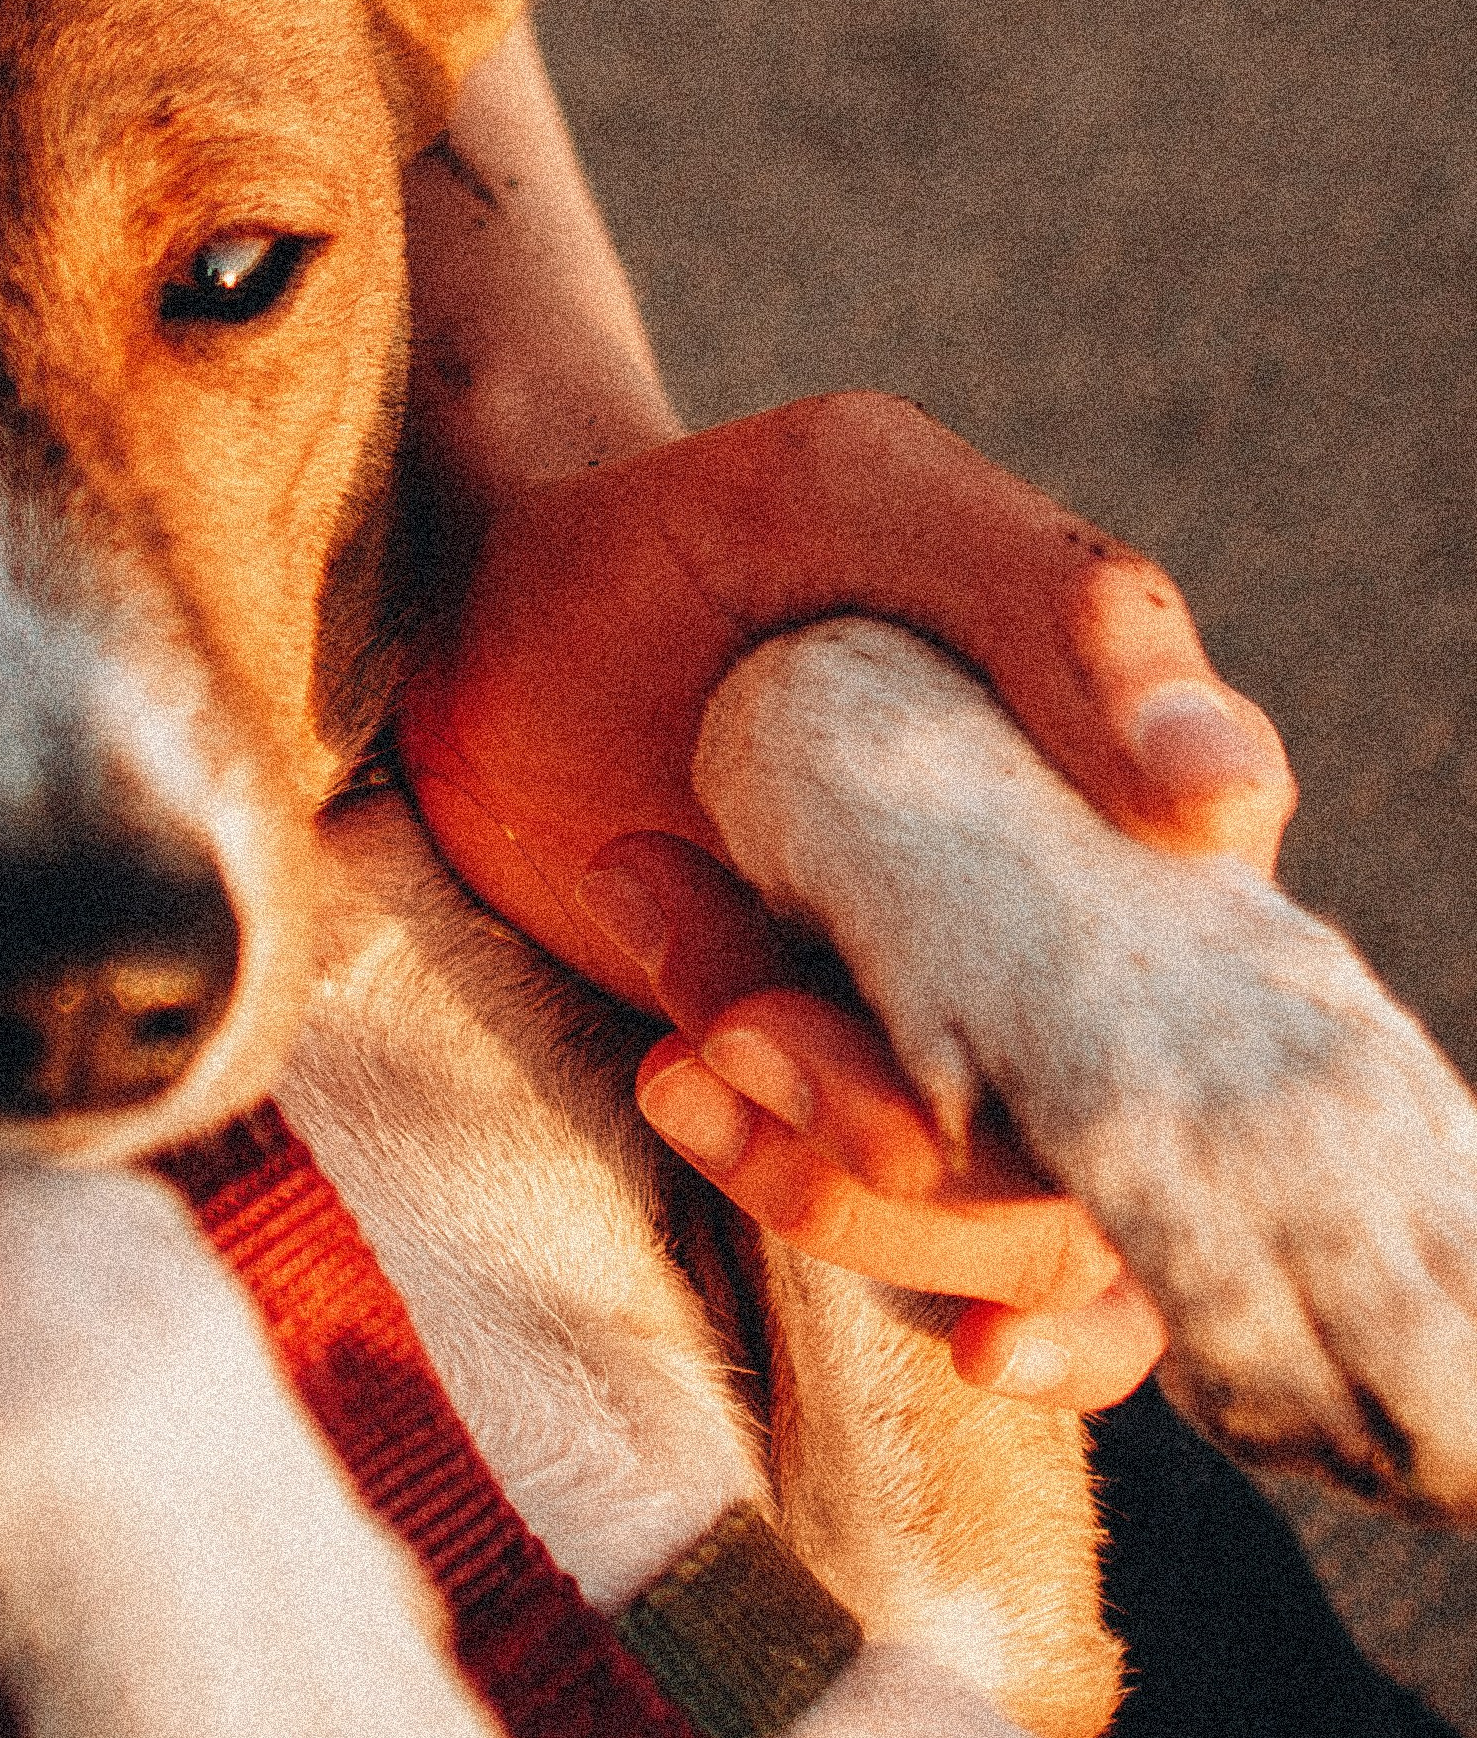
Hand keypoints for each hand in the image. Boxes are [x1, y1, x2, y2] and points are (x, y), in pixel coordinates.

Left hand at [395, 398, 1295, 1407]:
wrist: (507, 624)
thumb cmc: (701, 537)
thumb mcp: (857, 492)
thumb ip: (1057, 604)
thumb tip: (1223, 807)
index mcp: (1146, 804)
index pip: (1230, 1004)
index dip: (1122, 1072)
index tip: (941, 1031)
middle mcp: (1092, 947)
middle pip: (1097, 1154)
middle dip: (901, 1123)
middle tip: (733, 1021)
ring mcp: (976, 1048)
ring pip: (991, 1219)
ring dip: (819, 1154)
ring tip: (685, 1031)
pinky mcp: (856, 1111)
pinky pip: (912, 1245)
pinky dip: (835, 1231)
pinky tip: (741, 1148)